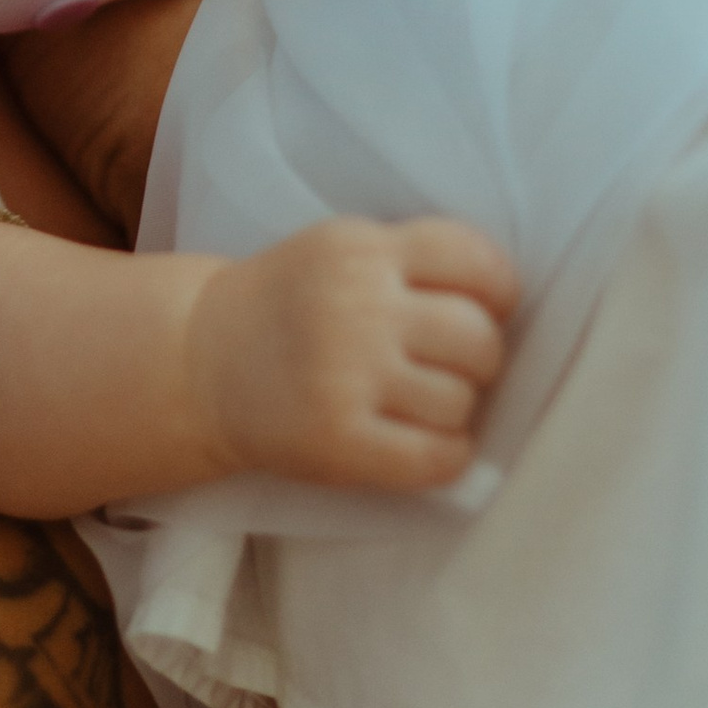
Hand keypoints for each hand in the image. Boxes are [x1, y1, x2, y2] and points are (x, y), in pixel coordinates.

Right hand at [184, 217, 517, 493]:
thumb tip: (508, 310)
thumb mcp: (340, 251)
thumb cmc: (290, 306)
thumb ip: (412, 263)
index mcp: (362, 249)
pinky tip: (428, 447)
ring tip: (420, 405)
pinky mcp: (338, 440)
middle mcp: (356, 306)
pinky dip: (449, 457)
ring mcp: (345, 375)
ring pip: (461, 401)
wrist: (199, 363)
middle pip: (479, 338)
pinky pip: (437, 458)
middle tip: (449, 368)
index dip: (498, 293)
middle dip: (479, 360)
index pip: (476, 261)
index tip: (482, 311)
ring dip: (455, 411)